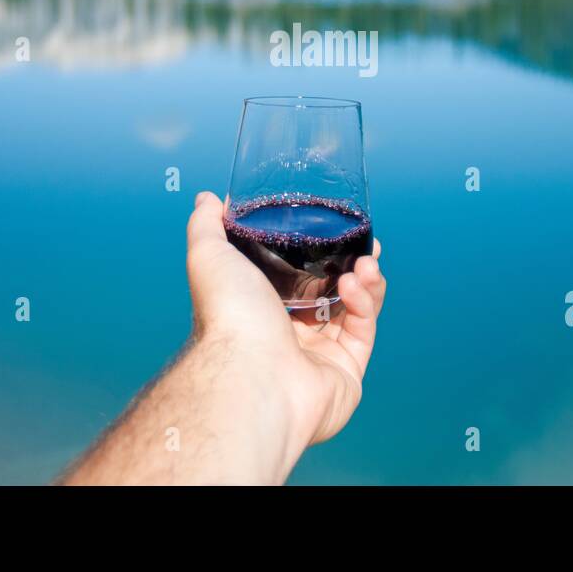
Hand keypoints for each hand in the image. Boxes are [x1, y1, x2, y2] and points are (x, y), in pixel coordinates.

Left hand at [185, 190, 385, 449]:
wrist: (253, 372)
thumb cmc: (228, 317)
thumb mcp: (210, 256)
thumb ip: (207, 224)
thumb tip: (207, 199)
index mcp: (259, 310)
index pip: (294, 278)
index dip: (317, 253)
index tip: (333, 229)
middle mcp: (288, 335)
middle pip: (329, 292)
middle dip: (350, 264)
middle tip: (365, 243)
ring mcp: (318, 356)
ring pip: (353, 310)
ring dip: (363, 279)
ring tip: (365, 261)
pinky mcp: (345, 372)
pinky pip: (364, 331)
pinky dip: (365, 304)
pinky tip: (355, 283)